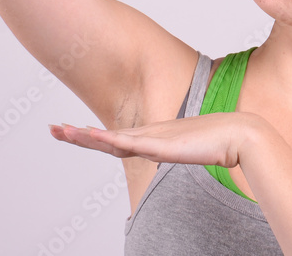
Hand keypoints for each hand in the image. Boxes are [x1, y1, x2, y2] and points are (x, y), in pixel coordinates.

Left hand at [50, 112, 262, 168]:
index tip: (69, 132)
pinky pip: (129, 144)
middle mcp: (148, 135)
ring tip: (61, 132)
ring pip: (110, 139)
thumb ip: (179, 154)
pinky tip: (93, 138)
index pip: (113, 139)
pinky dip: (109, 140)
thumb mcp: (191, 153)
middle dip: (77, 134)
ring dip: (84, 136)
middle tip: (52, 129)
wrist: (239, 135)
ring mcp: (154, 139)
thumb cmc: (220, 144)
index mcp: (153, 139)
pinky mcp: (161, 145)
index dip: (90, 136)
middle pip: (104, 136)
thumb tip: (174, 161)